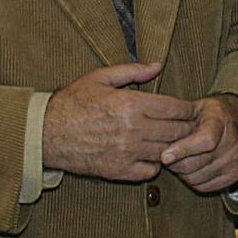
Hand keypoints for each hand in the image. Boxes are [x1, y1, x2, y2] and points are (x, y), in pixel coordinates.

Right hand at [42, 62, 194, 181]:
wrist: (45, 133)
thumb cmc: (72, 102)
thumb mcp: (100, 78)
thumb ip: (133, 71)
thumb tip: (158, 66)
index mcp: (130, 104)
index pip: (176, 108)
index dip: (189, 109)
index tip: (192, 109)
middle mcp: (132, 129)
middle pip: (177, 131)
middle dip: (188, 128)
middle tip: (190, 125)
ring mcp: (126, 152)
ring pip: (167, 152)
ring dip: (174, 147)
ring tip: (174, 140)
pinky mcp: (118, 171)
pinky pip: (150, 171)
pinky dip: (155, 164)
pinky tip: (151, 154)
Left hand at [162, 94, 237, 193]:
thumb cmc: (211, 115)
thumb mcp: (196, 107)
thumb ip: (178, 120)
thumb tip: (157, 134)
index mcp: (220, 121)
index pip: (204, 141)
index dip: (182, 150)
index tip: (164, 156)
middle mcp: (232, 143)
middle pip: (195, 164)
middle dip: (174, 163)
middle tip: (167, 156)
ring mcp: (235, 161)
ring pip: (195, 178)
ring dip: (182, 173)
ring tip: (180, 160)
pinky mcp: (235, 175)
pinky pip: (204, 187)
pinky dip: (193, 180)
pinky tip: (192, 168)